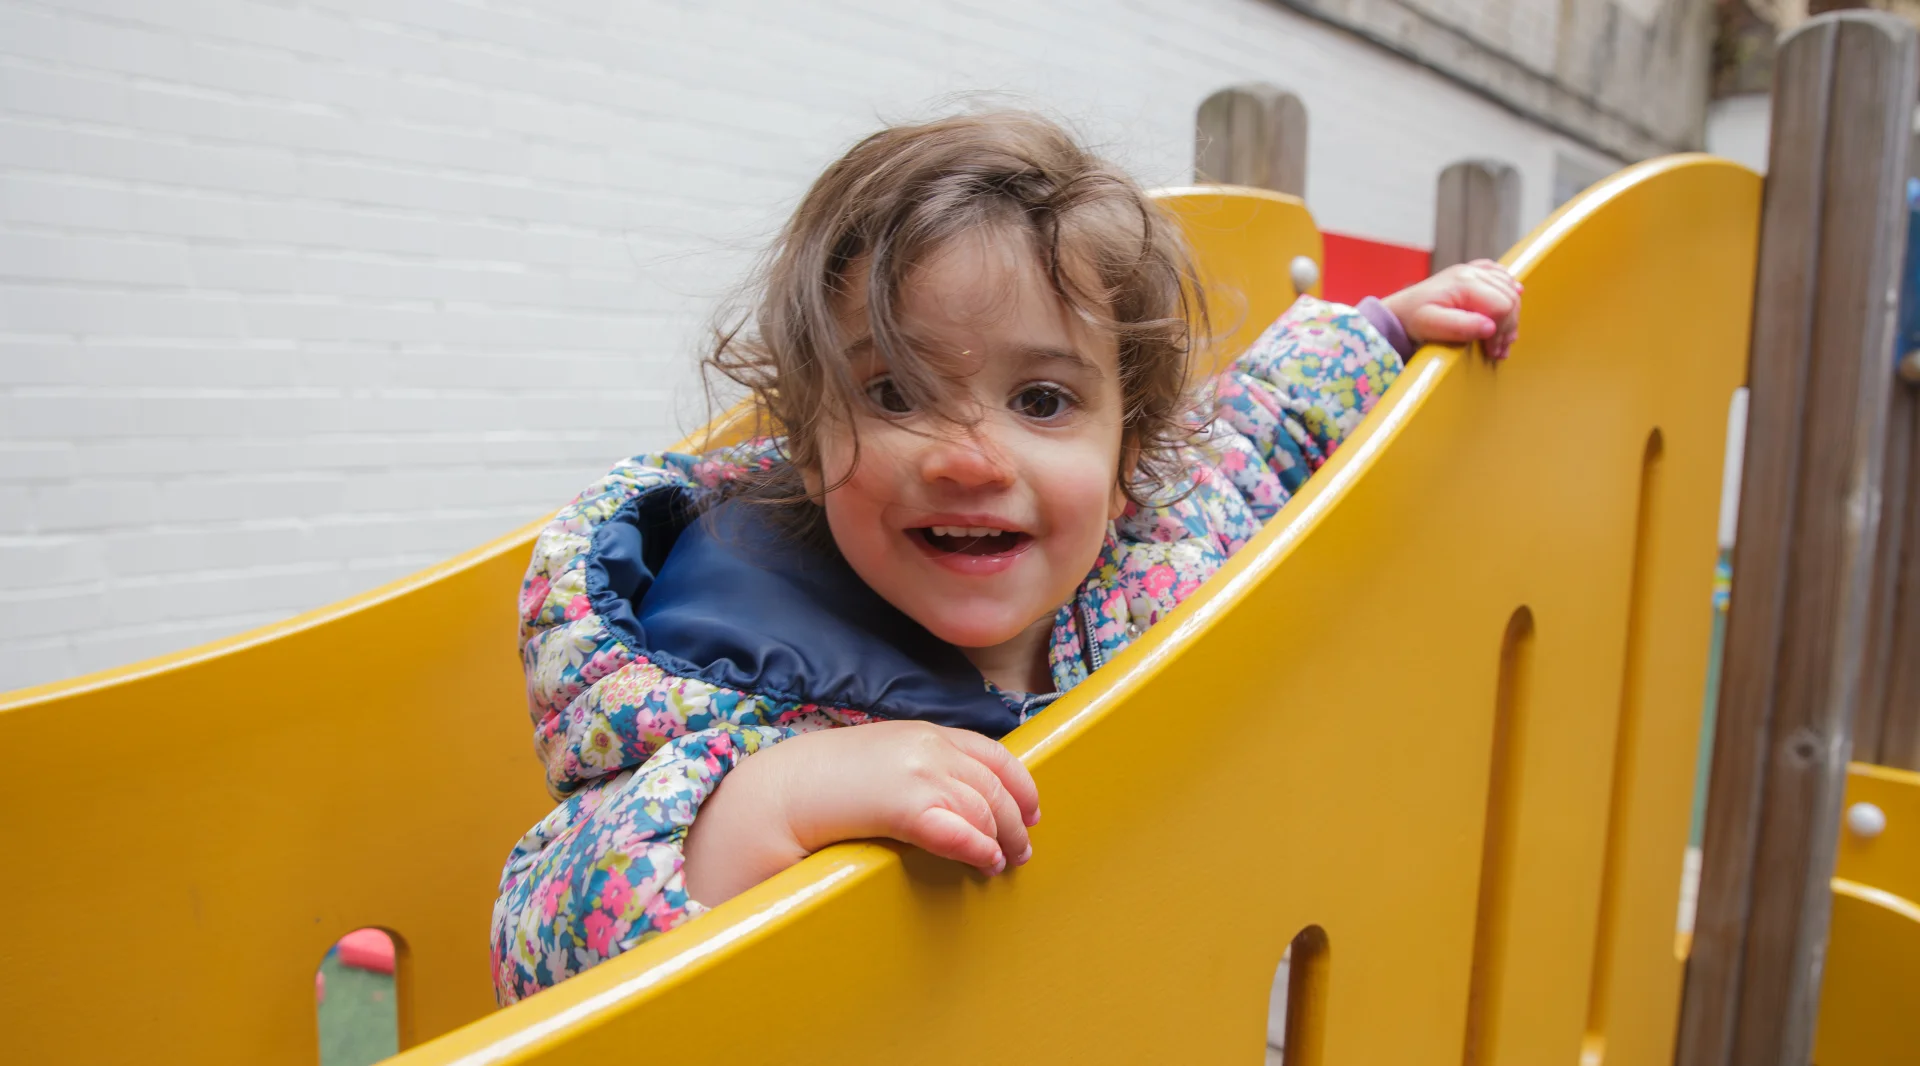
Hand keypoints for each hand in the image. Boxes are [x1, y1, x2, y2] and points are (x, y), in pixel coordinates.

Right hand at [682, 721, 1040, 906]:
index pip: (994, 754)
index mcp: (926, 732)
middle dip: (1015, 820)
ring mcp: (919, 774)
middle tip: (1022, 849)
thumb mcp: (883, 758)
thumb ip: (921, 764)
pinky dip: (980, 848)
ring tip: (1003, 863)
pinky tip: (985, 862)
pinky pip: (959, 831)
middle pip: (994, 786)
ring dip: (1001, 840)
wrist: (782, 790)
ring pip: (983, 810)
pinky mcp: (905, 805)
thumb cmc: (826, 781)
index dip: (1020, 785)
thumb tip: (955, 793)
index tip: (1031, 810)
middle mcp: (929, 747)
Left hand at [1382, 259, 1521, 361]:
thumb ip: (1461, 327)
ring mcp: (1473, 270)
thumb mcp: (1432, 326)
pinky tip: (1508, 305)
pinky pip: (1502, 276)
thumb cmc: (1413, 319)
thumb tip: (1490, 328)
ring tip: (1501, 338)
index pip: (1502, 306)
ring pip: (1510, 289)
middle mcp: (1471, 272)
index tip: (1493, 351)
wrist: (1400, 310)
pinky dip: (1510, 290)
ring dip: (1511, 315)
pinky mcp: (1473, 273)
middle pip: (1510, 298)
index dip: (1502, 330)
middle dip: (1508, 327)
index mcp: (1464, 283)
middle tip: (1498, 350)